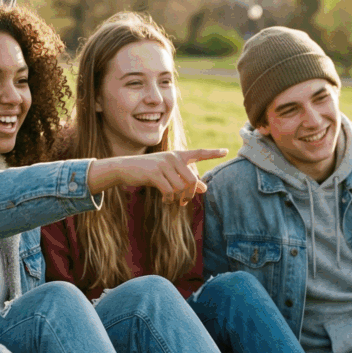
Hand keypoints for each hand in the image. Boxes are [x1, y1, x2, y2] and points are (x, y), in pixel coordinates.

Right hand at [88, 148, 227, 204]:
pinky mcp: (155, 174)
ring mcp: (163, 164)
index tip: (226, 151)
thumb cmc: (149, 171)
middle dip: (190, 194)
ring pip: (181, 187)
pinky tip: (165, 200)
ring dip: (178, 198)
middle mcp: (172, 157)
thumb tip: (205, 189)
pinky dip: (169, 199)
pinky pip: (169, 191)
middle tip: (184, 202)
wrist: (125, 168)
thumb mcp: (168, 174)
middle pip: (191, 180)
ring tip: (173, 200)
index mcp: (177, 155)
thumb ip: (186, 179)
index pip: (198, 153)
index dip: (212, 153)